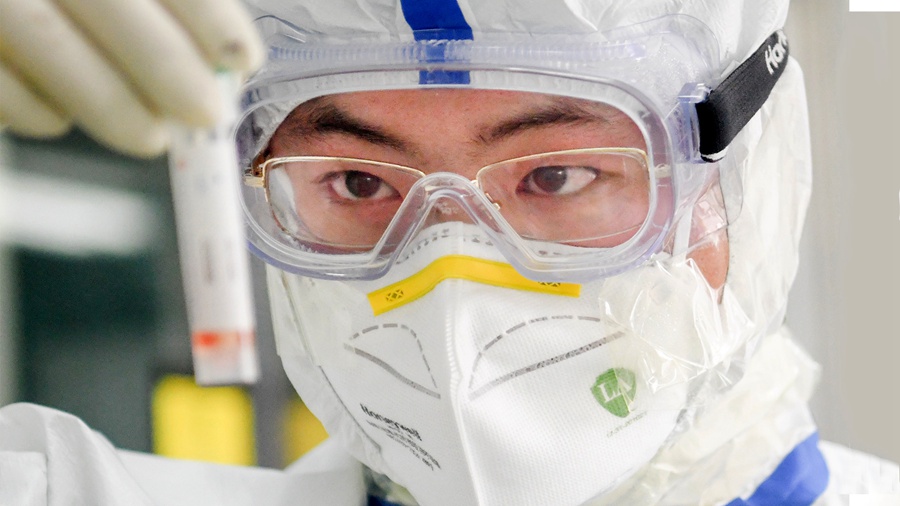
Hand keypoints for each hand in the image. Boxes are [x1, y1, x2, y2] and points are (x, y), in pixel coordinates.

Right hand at [0, 0, 263, 156]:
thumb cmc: (70, 14)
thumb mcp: (127, 5)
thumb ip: (167, 18)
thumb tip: (226, 72)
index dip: (207, 14)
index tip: (242, 59)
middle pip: (109, 2)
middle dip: (166, 64)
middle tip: (206, 114)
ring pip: (50, 42)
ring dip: (112, 102)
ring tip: (151, 137)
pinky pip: (3, 86)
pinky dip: (41, 111)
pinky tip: (61, 117)